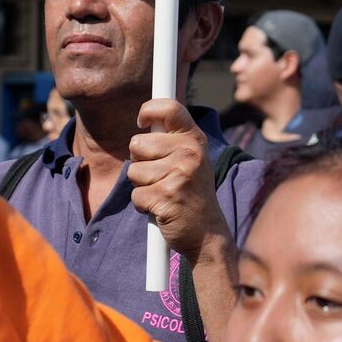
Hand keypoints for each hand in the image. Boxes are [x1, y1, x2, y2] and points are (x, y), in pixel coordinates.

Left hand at [128, 99, 226, 256]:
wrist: (207, 233)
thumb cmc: (192, 193)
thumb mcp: (191, 160)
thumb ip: (172, 140)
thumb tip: (146, 119)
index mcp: (195, 140)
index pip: (169, 108)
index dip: (148, 110)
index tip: (142, 122)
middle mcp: (190, 153)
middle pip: (137, 144)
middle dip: (140, 162)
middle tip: (161, 176)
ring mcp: (179, 174)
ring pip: (133, 171)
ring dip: (142, 186)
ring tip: (164, 193)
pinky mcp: (166, 196)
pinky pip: (135, 195)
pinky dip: (143, 205)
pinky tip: (162, 208)